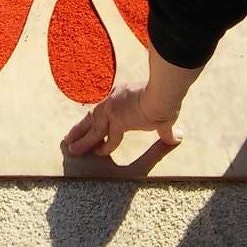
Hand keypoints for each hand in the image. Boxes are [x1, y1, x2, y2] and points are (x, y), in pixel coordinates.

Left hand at [63, 85, 182, 156]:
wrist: (164, 93)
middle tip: (69, 137)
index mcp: (121, 94)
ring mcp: (114, 109)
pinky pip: (108, 138)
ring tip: (72, 149)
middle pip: (92, 116)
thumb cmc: (165, 98)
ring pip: (94, 128)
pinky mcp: (118, 120)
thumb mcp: (163, 112)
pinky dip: (103, 148)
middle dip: (80, 128)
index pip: (104, 109)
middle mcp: (113, 99)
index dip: (96, 119)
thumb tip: (177, 137)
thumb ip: (166, 129)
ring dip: (82, 140)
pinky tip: (97, 154)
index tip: (89, 126)